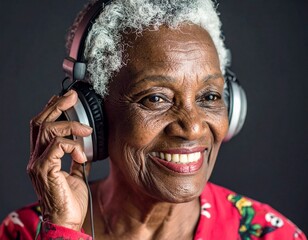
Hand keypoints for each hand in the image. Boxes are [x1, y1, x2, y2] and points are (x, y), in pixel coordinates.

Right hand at [27, 90, 92, 230]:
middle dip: (57, 105)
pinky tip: (82, 154)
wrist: (66, 222)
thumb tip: (86, 148)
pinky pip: (56, 146)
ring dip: (70, 125)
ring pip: (47, 130)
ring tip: (86, 130)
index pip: (42, 127)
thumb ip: (78, 160)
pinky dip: (72, 145)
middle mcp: (36, 158)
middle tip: (72, 96)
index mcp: (43, 158)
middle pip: (40, 123)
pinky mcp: (45, 170)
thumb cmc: (70, 201)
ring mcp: (38, 164)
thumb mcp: (77, 175)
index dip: (52, 110)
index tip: (66, 99)